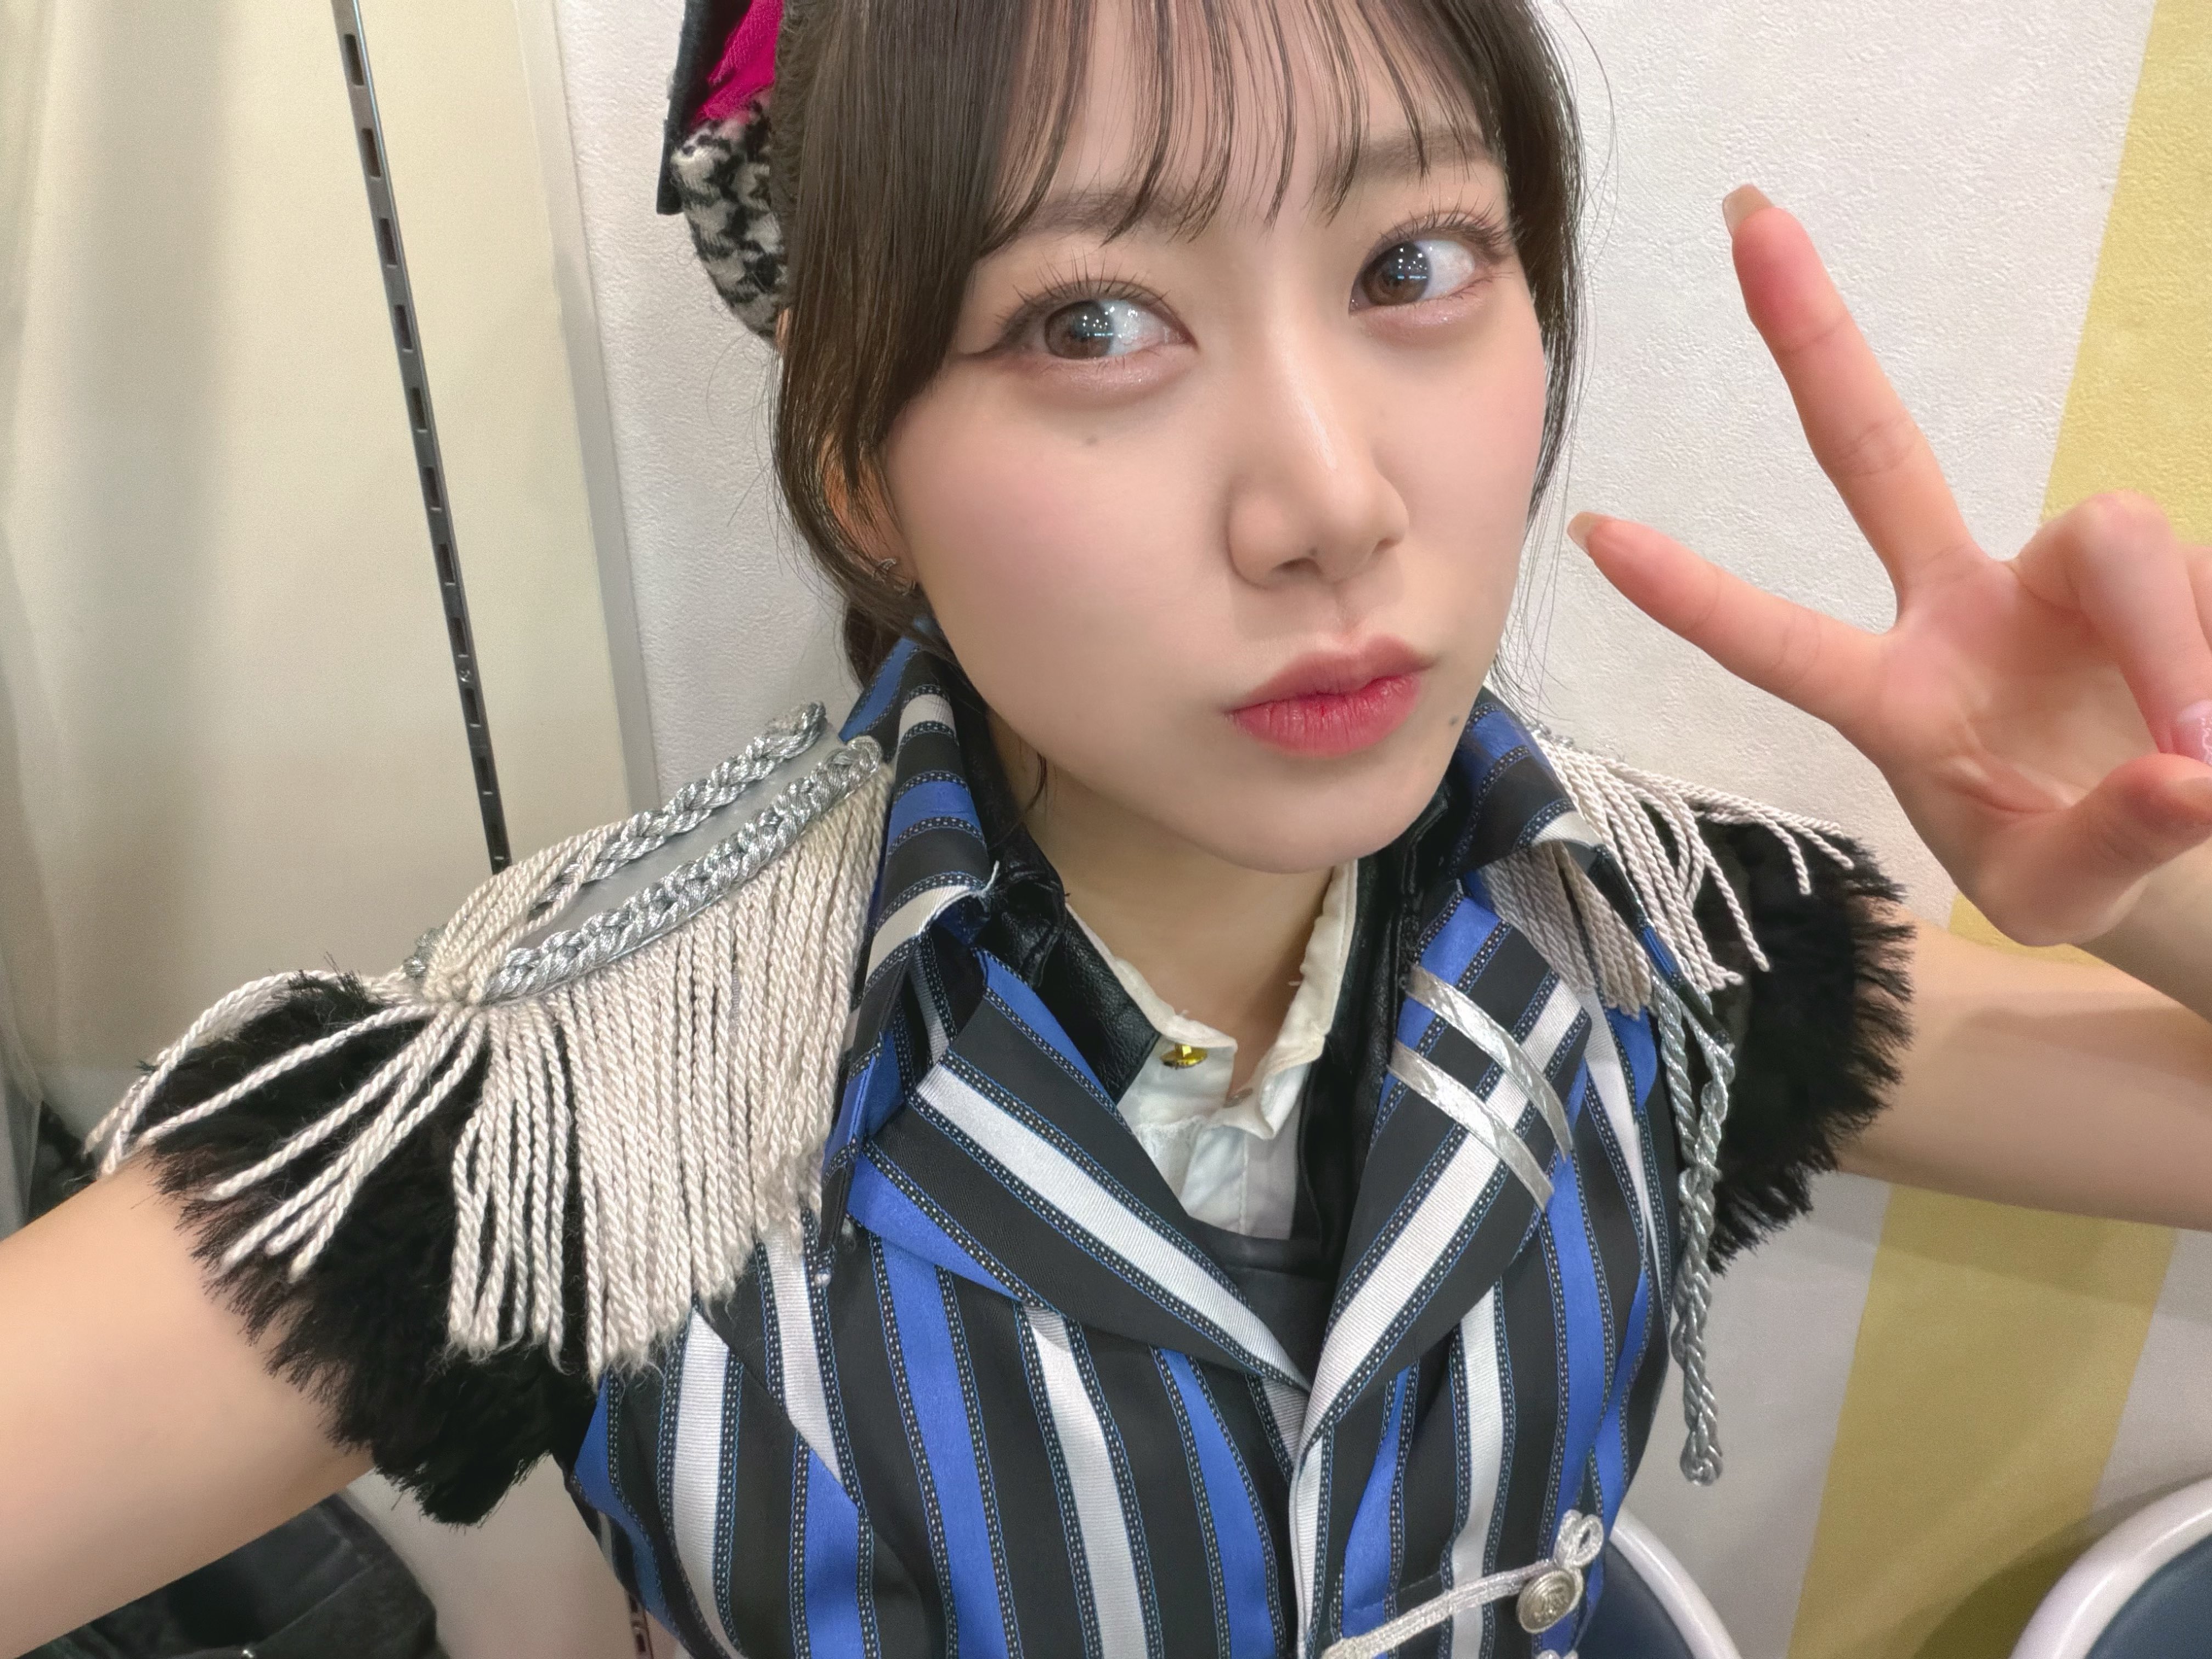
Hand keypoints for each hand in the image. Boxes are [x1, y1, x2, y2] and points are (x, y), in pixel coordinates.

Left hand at [1571, 186, 2211, 947]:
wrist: (2171, 834)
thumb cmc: (2070, 859)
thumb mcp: (2062, 897)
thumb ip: (2107, 847)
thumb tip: (2186, 775)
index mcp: (1897, 699)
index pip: (1782, 644)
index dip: (1696, 596)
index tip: (1594, 534)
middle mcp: (1960, 609)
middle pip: (1876, 453)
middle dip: (1813, 341)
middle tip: (1747, 219)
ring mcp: (2061, 576)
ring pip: (2122, 541)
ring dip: (2173, 648)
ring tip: (2200, 763)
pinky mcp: (2171, 565)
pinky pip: (2211, 591)